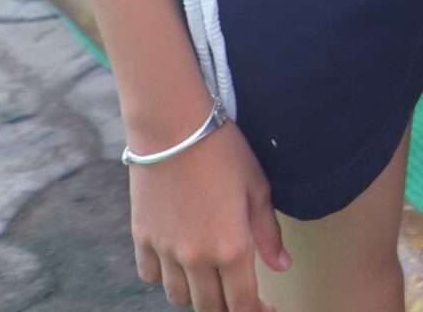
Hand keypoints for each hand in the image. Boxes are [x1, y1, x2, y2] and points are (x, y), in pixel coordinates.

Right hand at [129, 118, 286, 311]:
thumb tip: (281, 266)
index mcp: (232, 248)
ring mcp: (165, 251)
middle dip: (227, 308)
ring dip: (197, 295)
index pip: (242, 304)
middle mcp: (196, 258)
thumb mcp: (258, 188)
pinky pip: (150, 276)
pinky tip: (178, 262)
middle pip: (209, 308)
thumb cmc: (224, 152)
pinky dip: (165, 277)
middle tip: (240, 296)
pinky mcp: (141, 239)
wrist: (173, 128)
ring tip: (211, 279)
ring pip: (179, 297)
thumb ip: (268, 233)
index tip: (267, 310)